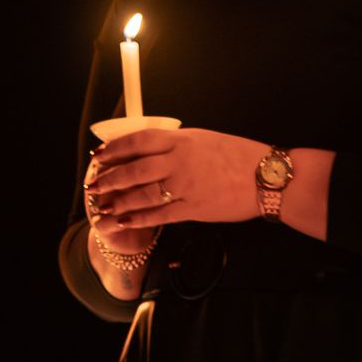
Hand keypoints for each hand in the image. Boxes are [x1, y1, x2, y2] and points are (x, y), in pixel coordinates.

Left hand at [85, 125, 266, 239]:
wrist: (268, 177)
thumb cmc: (240, 156)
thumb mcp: (205, 139)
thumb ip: (178, 144)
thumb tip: (152, 149)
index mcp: (182, 140)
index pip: (138, 141)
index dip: (115, 149)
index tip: (100, 155)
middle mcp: (179, 161)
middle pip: (134, 169)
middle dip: (109, 179)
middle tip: (93, 186)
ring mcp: (185, 186)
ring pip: (142, 195)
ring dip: (119, 202)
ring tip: (104, 207)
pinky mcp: (194, 209)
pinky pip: (159, 215)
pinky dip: (139, 219)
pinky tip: (125, 221)